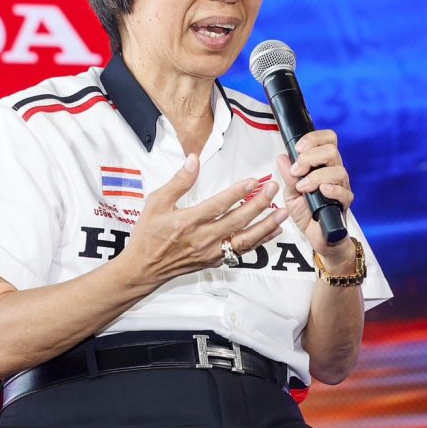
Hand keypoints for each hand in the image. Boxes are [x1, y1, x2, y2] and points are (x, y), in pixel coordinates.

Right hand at [124, 154, 288, 285]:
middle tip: (273, 189)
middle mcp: (202, 238)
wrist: (144, 267)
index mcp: (188, 221)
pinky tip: (272, 231)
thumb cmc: (148, 234)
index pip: (218, 205)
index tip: (254, 181)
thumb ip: (178, 182)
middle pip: (237, 220)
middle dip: (259, 204)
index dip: (238, 192)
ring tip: (282, 212)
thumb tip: (194, 160)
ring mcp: (211, 251)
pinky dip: (260, 241)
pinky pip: (242, 251)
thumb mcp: (156, 202)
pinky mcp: (215, 260)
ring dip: (266, 225)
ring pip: (245, 239)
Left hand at [276, 130, 354, 263]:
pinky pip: (344, 192)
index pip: (327, 141)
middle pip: (332, 151)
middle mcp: (333, 173)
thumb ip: (288, 176)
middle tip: (297, 171)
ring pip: (338, 170)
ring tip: (302, 187)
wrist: (316, 235)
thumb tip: (282, 157)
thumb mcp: (291, 192)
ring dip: (316, 176)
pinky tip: (320, 192)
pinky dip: (331, 189)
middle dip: (310, 157)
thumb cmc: (306, 212)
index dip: (314, 139)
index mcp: (322, 166)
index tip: (298, 148)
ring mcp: (341, 187)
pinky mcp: (345, 203)